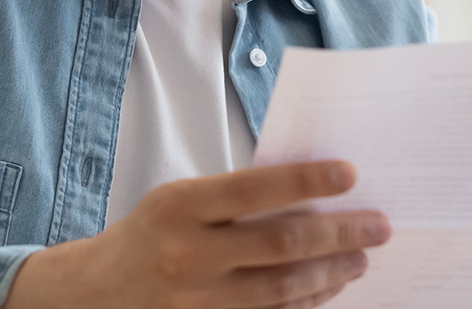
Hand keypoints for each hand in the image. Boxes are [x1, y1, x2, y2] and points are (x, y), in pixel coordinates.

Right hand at [3, 160, 390, 308]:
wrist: (93, 295)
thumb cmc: (148, 234)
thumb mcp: (180, 199)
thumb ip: (234, 197)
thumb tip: (309, 192)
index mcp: (181, 205)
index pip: (256, 189)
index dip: (307, 181)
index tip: (350, 175)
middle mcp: (189, 254)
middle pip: (281, 244)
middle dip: (339, 234)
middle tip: (377, 226)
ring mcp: (197, 301)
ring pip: (282, 290)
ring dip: (330, 274)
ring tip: (361, 259)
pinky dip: (305, 305)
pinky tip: (329, 289)